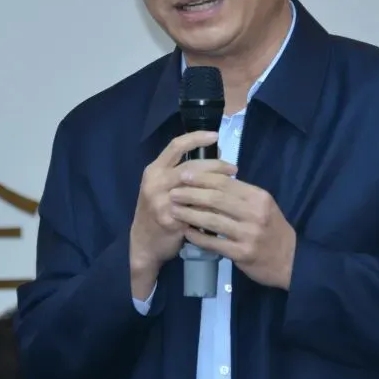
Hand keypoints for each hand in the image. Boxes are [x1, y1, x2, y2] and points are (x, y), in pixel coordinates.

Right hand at [129, 132, 236, 291]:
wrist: (144, 243)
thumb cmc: (158, 211)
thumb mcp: (164, 187)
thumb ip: (184, 171)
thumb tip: (216, 155)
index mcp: (154, 170)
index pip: (176, 145)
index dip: (196, 138)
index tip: (216, 135)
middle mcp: (156, 182)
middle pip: (190, 166)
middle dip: (216, 165)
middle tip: (234, 168)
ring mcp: (161, 202)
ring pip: (195, 187)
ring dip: (217, 185)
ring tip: (234, 185)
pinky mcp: (170, 220)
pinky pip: (196, 210)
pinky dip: (212, 207)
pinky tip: (225, 207)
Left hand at [169, 171, 296, 289]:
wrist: (290, 260)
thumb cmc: (273, 229)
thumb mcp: (263, 206)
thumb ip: (241, 194)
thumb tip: (211, 180)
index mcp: (259, 197)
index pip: (226, 183)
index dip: (202, 178)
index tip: (184, 175)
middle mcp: (255, 213)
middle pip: (217, 199)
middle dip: (191, 194)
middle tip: (173, 192)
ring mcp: (249, 234)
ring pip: (212, 220)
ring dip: (190, 214)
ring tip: (173, 209)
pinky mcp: (242, 253)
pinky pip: (214, 243)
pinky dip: (197, 236)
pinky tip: (186, 232)